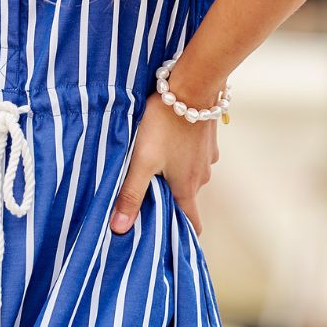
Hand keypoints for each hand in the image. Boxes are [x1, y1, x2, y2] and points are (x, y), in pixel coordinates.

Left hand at [110, 92, 219, 235]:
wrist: (191, 87)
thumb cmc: (164, 125)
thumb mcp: (142, 161)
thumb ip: (131, 194)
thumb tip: (120, 229)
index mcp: (187, 187)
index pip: (192, 224)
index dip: (181, 233)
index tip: (169, 238)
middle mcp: (201, 176)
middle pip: (186, 196)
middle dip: (170, 197)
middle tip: (148, 190)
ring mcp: (206, 156)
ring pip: (190, 172)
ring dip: (175, 171)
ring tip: (153, 160)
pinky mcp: (206, 138)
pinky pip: (193, 152)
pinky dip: (182, 151)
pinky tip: (167, 139)